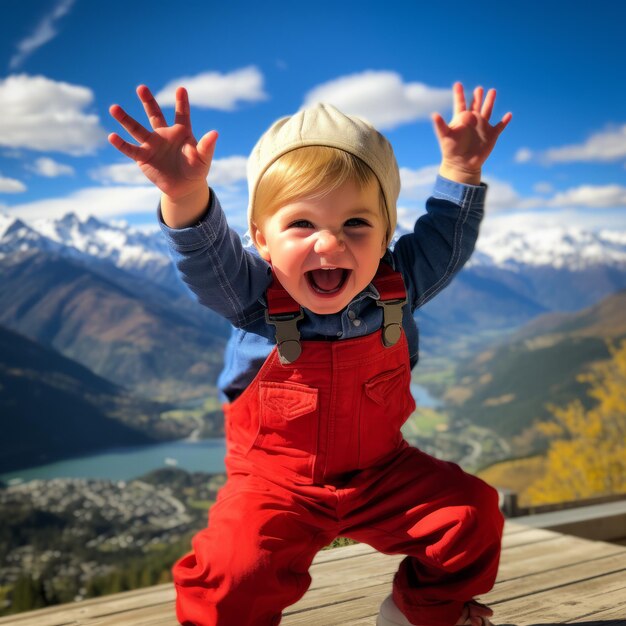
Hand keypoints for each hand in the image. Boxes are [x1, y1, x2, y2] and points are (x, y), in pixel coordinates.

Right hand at [108, 86, 217, 201]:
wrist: (184, 187)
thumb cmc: (195, 169)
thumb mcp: (203, 158)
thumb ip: (207, 146)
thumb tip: (215, 133)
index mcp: (181, 131)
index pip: (182, 114)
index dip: (182, 102)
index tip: (182, 89)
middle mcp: (164, 134)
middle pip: (154, 114)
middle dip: (148, 101)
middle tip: (141, 88)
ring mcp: (152, 144)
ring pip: (137, 129)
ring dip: (125, 119)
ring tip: (113, 108)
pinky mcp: (143, 157)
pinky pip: (131, 149)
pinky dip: (121, 144)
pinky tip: (112, 136)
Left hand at [432, 82, 511, 184]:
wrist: (461, 164)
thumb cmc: (451, 150)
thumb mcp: (444, 136)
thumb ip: (440, 125)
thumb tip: (434, 114)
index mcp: (461, 119)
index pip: (459, 104)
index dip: (459, 94)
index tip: (457, 84)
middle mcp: (472, 121)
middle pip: (475, 105)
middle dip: (477, 97)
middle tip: (479, 88)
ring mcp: (482, 127)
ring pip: (487, 111)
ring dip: (490, 102)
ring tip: (493, 91)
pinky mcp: (491, 136)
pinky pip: (500, 126)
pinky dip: (504, 121)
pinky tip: (509, 115)